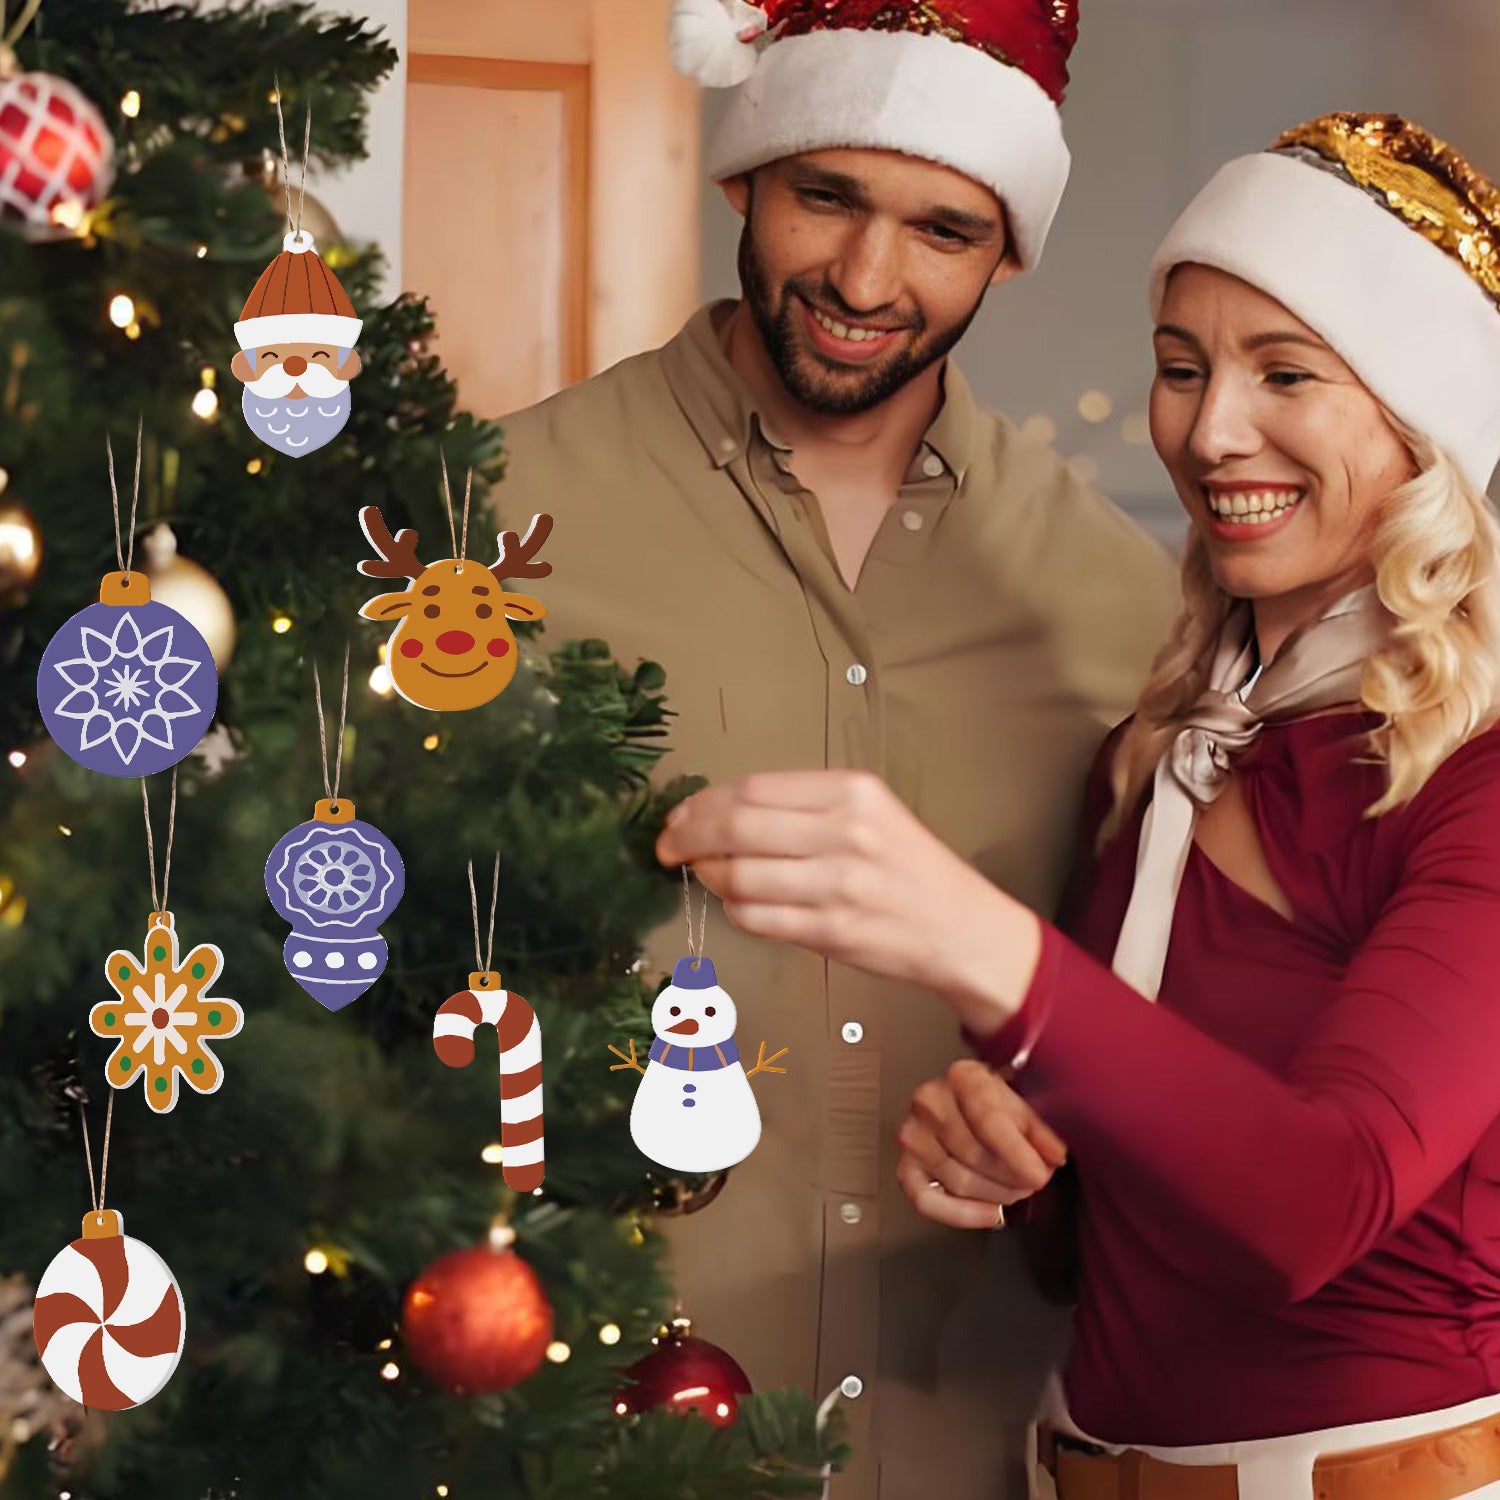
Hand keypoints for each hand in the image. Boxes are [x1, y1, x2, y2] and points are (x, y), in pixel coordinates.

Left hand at [655, 770, 1039, 1028]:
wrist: (962, 928)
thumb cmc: (910, 870)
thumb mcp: (870, 814)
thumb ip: (804, 808)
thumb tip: (721, 812)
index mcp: (852, 792)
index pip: (753, 788)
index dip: (703, 803)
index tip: (680, 815)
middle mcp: (845, 833)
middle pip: (737, 826)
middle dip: (687, 836)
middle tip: (667, 846)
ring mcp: (839, 885)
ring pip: (739, 875)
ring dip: (708, 877)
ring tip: (704, 875)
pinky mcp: (832, 931)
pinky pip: (757, 918)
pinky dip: (734, 910)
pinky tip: (736, 902)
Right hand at [896, 1060, 1068, 1229]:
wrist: (965, 1103)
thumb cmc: (996, 1103)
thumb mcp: (1023, 1104)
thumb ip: (1041, 1129)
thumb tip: (1054, 1156)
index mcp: (962, 1076)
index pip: (986, 1119)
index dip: (1016, 1153)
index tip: (1039, 1174)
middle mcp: (929, 1101)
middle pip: (973, 1155)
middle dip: (1011, 1177)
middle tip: (1033, 1182)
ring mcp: (913, 1134)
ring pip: (958, 1181)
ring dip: (996, 1196)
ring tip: (1016, 1190)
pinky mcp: (906, 1165)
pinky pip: (928, 1201)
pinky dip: (963, 1215)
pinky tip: (991, 1214)